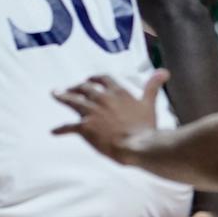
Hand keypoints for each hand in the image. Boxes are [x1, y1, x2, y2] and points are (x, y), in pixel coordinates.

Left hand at [50, 69, 165, 163]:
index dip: (94, 79)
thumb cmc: (146, 127)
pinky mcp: (85, 127)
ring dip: (62, 97)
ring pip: (72, 101)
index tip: (89, 80)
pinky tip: (54, 131)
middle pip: (84, 88)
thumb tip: (163, 71)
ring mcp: (92, 112)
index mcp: (118, 92)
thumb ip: (152, 87)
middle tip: (68, 88)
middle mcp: (102, 99)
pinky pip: (69, 126)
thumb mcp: (149, 104)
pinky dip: (60, 129)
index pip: (102, 79)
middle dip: (75, 87)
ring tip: (54, 94)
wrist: (138, 146)